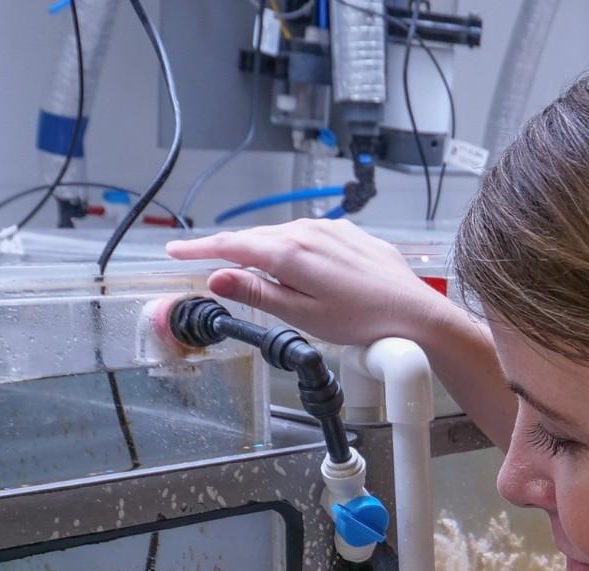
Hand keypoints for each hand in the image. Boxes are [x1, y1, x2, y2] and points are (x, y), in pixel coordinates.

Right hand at [165, 219, 458, 346]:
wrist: (414, 313)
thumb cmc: (361, 321)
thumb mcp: (300, 316)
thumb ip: (257, 293)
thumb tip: (218, 277)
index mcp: (289, 252)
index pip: (230, 246)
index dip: (198, 249)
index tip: (174, 251)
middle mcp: (308, 231)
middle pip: (254, 239)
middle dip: (227, 250)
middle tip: (202, 262)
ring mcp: (330, 229)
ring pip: (281, 236)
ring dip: (261, 251)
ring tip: (249, 271)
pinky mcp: (349, 234)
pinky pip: (307, 237)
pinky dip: (290, 248)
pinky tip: (295, 267)